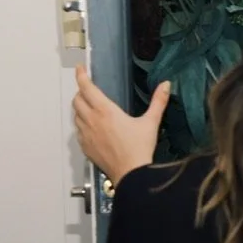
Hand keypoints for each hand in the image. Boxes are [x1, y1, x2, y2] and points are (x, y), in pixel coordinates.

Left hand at [73, 68, 168, 183]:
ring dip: (80, 109)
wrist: (130, 173)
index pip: (87, 88)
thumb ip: (158, 102)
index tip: (80, 68)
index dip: (81, 76)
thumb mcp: (151, 122)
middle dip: (81, 92)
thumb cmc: (140, 147)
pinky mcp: (85, 147)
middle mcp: (92, 120)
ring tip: (90, 108)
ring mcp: (86, 134)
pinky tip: (92, 128)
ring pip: (75, 115)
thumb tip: (166, 84)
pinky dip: (82, 124)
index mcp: (105, 111)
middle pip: (77, 100)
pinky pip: (78, 131)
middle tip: (89, 90)